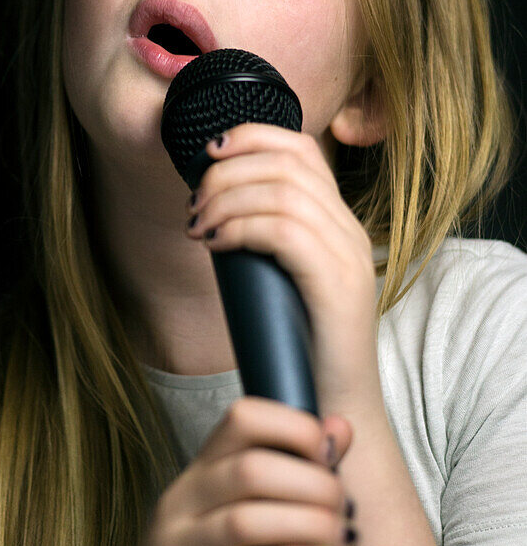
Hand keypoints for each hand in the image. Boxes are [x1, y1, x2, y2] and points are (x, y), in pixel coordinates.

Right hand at [72, 397, 354, 545]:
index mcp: (200, 470)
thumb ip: (291, 469)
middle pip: (252, 470)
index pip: (243, 418)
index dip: (294, 427)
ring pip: (245, 521)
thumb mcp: (239, 512)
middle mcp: (183, 500)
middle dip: (313, 486)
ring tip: (340, 542)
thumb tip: (339, 429)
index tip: (329, 456)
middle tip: (344, 511)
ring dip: (306, 527)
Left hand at [185, 123, 381, 413]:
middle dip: (228, 171)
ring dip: (227, 199)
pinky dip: (242, 227)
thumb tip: (209, 210)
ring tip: (197, 225)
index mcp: (338, 224)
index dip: (251, 136)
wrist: (333, 408)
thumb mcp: (276, 281)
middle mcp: (350, 232)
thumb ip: (259, 243)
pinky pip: (286, 231)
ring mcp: (348, 257)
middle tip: (193, 204)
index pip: (302, 149)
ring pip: (284, 191)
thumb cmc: (296, 348)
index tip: (207, 153)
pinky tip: (215, 244)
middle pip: (289, 162)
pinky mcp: (337, 286)